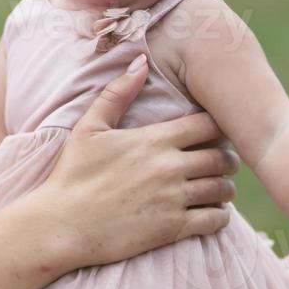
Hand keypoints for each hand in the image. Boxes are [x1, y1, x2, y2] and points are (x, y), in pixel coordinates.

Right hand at [31, 53, 239, 271]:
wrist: (61, 224)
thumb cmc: (72, 173)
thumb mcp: (88, 128)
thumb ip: (117, 93)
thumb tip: (141, 60)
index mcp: (154, 140)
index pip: (209, 125)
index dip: (218, 127)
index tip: (212, 134)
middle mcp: (169, 167)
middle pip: (223, 157)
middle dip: (227, 158)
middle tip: (220, 162)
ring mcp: (173, 199)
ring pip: (223, 189)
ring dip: (224, 187)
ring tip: (217, 188)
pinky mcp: (173, 228)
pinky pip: (216, 219)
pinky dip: (220, 215)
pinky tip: (210, 212)